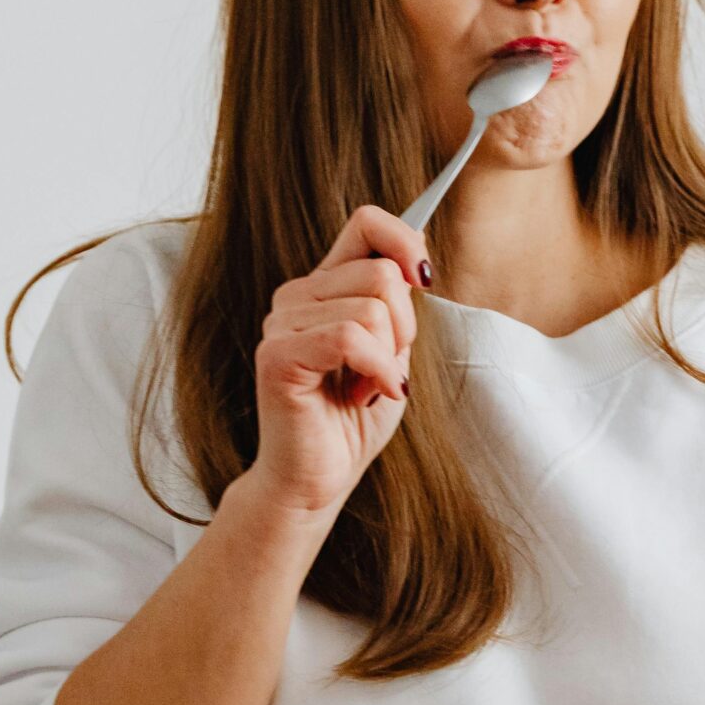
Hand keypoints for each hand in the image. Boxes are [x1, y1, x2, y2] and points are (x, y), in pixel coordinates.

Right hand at [248, 206, 429, 522]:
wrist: (317, 481)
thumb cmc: (352, 422)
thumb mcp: (391, 352)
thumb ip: (396, 303)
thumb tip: (417, 254)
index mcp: (324, 287)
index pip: (366, 223)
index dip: (406, 240)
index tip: (427, 278)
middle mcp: (297, 296)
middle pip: (380, 272)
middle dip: (405, 327)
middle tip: (384, 369)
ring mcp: (282, 324)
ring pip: (370, 307)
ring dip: (388, 358)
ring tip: (367, 388)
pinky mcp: (277, 356)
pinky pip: (348, 338)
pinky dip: (375, 371)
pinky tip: (367, 396)